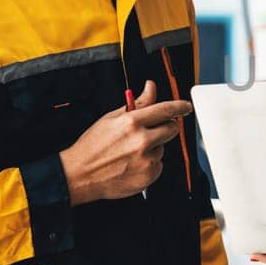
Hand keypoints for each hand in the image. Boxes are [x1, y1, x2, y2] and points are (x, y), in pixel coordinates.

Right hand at [58, 80, 192, 204]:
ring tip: (130, 152)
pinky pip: (158, 165)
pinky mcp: (148, 176)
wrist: (79, 175)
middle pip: (172, 129)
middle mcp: (142, 141)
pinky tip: (131, 164)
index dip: (179, 106)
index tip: (186, 107)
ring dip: (153, 147)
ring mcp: (146, 160)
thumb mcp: (112, 118)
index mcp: (132, 122)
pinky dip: (149, 164)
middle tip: (150, 131)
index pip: (166, 110)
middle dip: (164, 127)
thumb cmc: (92, 146)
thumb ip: (137, 103)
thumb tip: (151, 88)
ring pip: (163, 148)